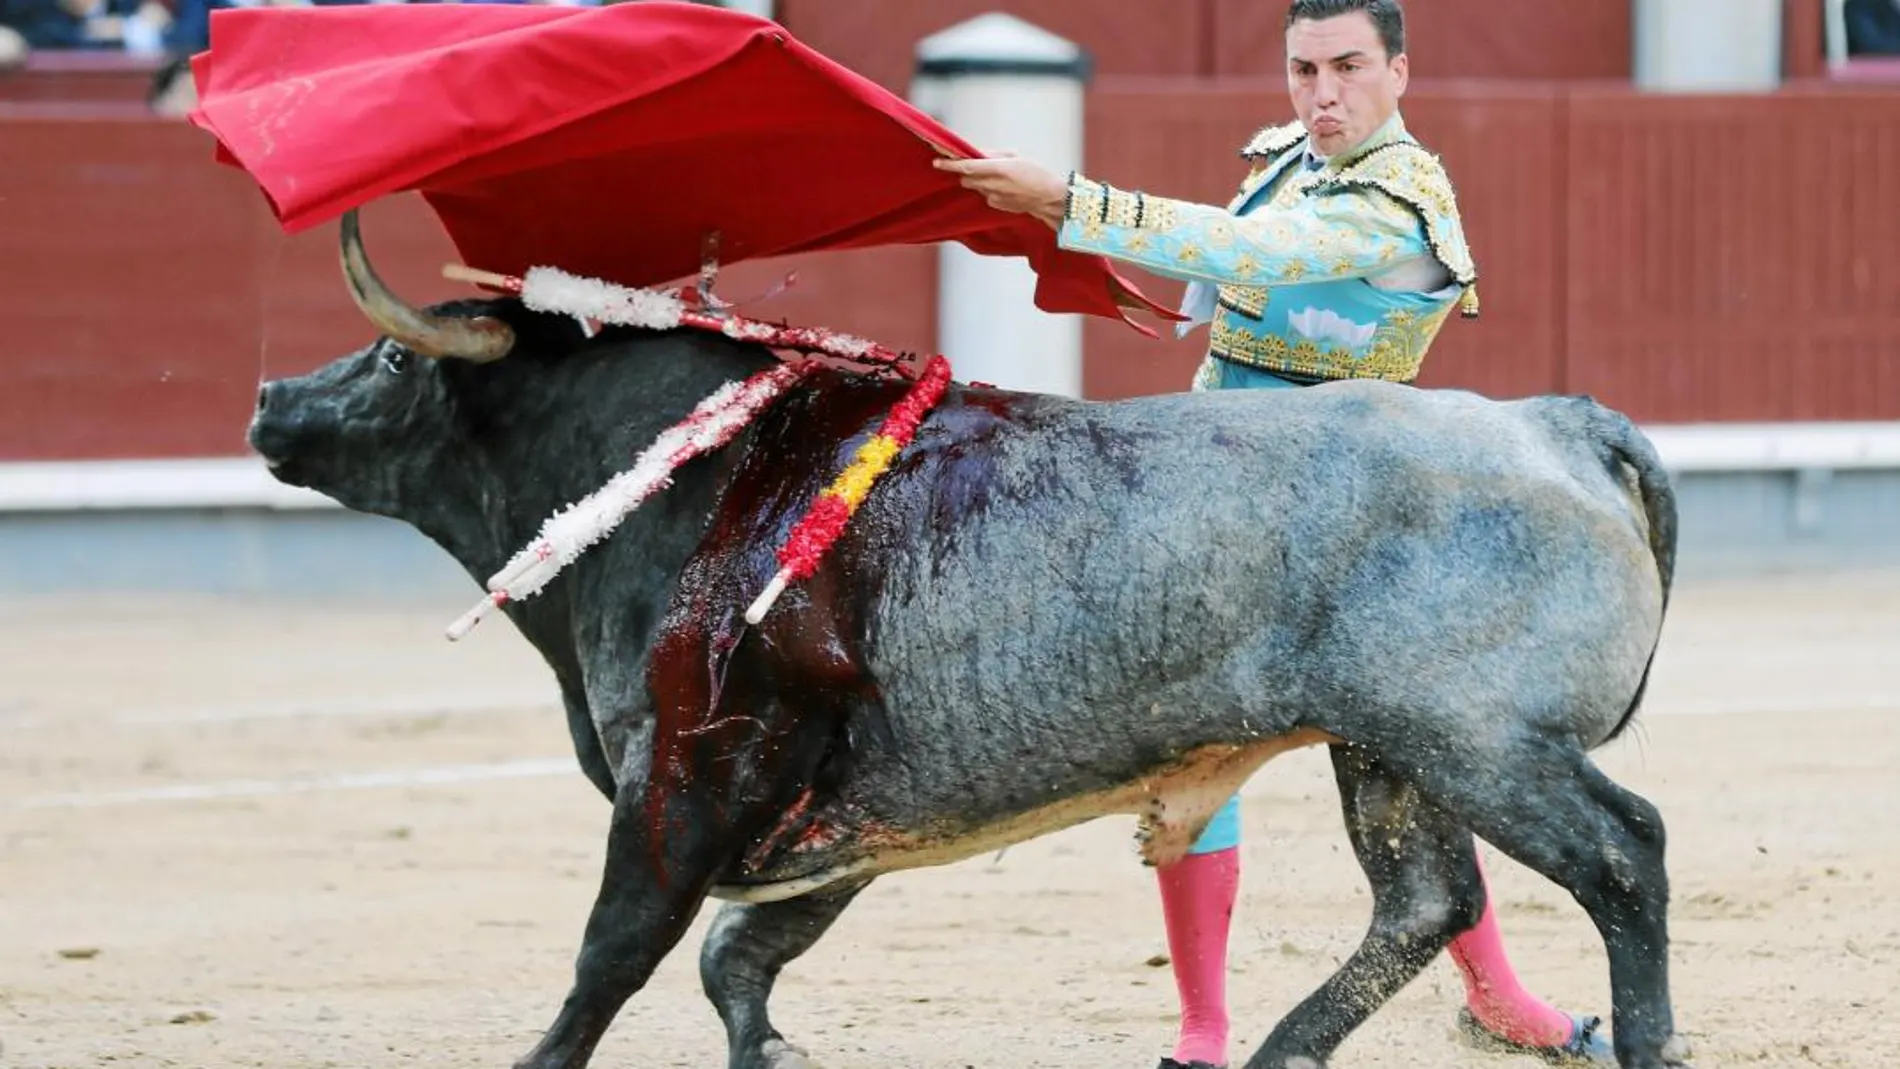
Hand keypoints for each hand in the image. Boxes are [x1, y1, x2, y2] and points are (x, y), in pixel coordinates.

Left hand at [933, 155, 1067, 229]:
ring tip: (997, 175)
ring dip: (979, 180)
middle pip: (967, 178)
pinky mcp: (996, 205)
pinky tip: (1005, 186)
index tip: (936, 161)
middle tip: (970, 164)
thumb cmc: (1035, 173)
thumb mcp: (1015, 157)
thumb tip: (976, 154)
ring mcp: (993, 197)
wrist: (1048, 198)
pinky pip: (986, 194)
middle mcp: (992, 185)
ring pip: (976, 186)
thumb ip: (992, 155)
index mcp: (997, 169)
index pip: (966, 167)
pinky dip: (989, 188)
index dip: (949, 164)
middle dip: (966, 172)